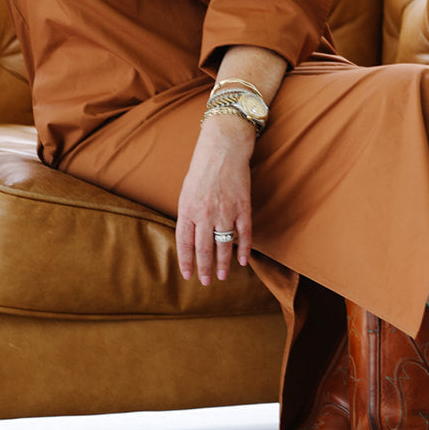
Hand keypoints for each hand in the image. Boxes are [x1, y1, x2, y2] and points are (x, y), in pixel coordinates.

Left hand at [175, 114, 253, 285]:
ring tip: (221, 276)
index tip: (188, 275)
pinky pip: (244, 234)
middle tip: (206, 282)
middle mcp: (205, 213)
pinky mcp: (242, 207)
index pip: (184, 242)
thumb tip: (190, 237)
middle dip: (204, 268)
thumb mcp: (187, 190)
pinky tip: (243, 261)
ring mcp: (225, 211)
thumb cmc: (202, 168)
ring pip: (224, 245)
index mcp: (188, 208)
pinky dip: (244, 250)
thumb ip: (189, 214)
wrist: (223, 147)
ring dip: (223, 264)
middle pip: (204, 248)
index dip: (186, 261)